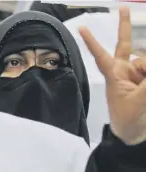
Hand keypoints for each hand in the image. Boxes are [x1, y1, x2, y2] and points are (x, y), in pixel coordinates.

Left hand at [79, 7, 145, 144]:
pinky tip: (145, 85)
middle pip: (124, 45)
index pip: (101, 55)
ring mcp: (136, 74)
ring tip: (144, 89)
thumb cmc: (128, 120)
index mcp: (114, 75)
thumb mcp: (139, 101)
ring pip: (145, 59)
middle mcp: (124, 70)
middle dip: (124, 26)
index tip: (82, 28)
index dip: (92, 42)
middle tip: (122, 7)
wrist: (133, 134)